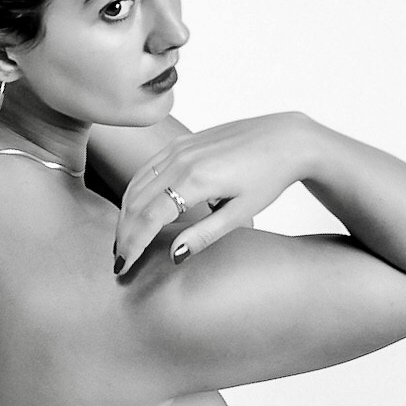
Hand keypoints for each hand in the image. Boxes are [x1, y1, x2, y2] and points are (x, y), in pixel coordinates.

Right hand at [113, 112, 313, 274]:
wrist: (285, 139)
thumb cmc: (268, 176)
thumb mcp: (242, 213)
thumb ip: (204, 235)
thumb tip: (172, 256)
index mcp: (196, 179)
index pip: (148, 217)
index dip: (132, 244)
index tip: (123, 267)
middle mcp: (181, 159)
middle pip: (136, 202)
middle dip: (124, 234)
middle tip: (120, 261)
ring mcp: (179, 147)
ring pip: (137, 184)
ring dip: (126, 214)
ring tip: (125, 242)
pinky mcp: (181, 142)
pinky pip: (147, 169)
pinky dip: (136, 193)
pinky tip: (136, 212)